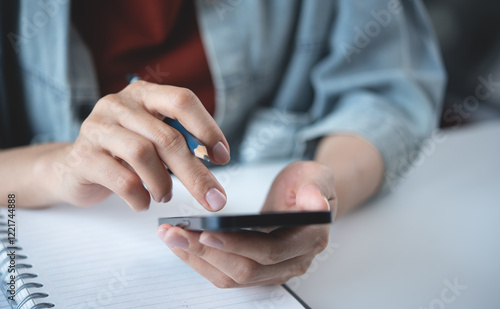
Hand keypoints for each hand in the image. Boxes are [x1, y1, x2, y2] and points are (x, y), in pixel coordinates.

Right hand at [45, 81, 229, 210]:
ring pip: (143, 154)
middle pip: (167, 137)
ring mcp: (97, 128)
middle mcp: (119, 104)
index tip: (222, 157)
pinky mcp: (82, 156)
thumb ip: (179, 144)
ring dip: (163, 183)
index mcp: (144, 94)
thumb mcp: (152, 140)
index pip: (182, 101)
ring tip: (165, 195)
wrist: (72, 168)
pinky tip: (142, 202)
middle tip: (213, 198)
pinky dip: (140, 196)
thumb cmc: (122, 154)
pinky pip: (121, 179)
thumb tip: (215, 169)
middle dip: (195, 173)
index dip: (207, 128)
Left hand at [157, 161, 334, 286]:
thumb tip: (315, 203)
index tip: (207, 231)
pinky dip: (201, 260)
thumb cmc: (308, 184)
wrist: (306, 198)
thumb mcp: (317, 176)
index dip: (238, 244)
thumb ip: (316, 187)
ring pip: (232, 277)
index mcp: (310, 240)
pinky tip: (182, 243)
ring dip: (198, 259)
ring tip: (170, 237)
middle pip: (246, 269)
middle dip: (206, 252)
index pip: (271, 251)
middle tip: (174, 233)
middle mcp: (294, 262)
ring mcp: (275, 270)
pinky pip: (227, 273)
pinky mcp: (258, 270)